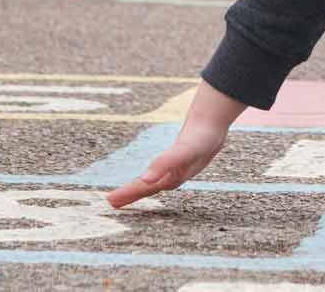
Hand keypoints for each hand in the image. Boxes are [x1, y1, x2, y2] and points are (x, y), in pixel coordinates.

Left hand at [105, 124, 226, 208]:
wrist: (215, 123)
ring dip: (139, 189)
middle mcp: (174, 177)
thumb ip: (165, 163)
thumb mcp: (184, 150)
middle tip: (111, 201)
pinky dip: (149, 178)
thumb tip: (146, 179)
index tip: (109, 200)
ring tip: (123, 194)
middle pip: (148, 189)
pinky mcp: (179, 160)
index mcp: (173, 178)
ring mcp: (177, 170)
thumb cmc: (202, 138)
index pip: (145, 188)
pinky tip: (149, 176)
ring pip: (153, 183)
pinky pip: (159, 174)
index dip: (128, 194)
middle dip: (130, 195)